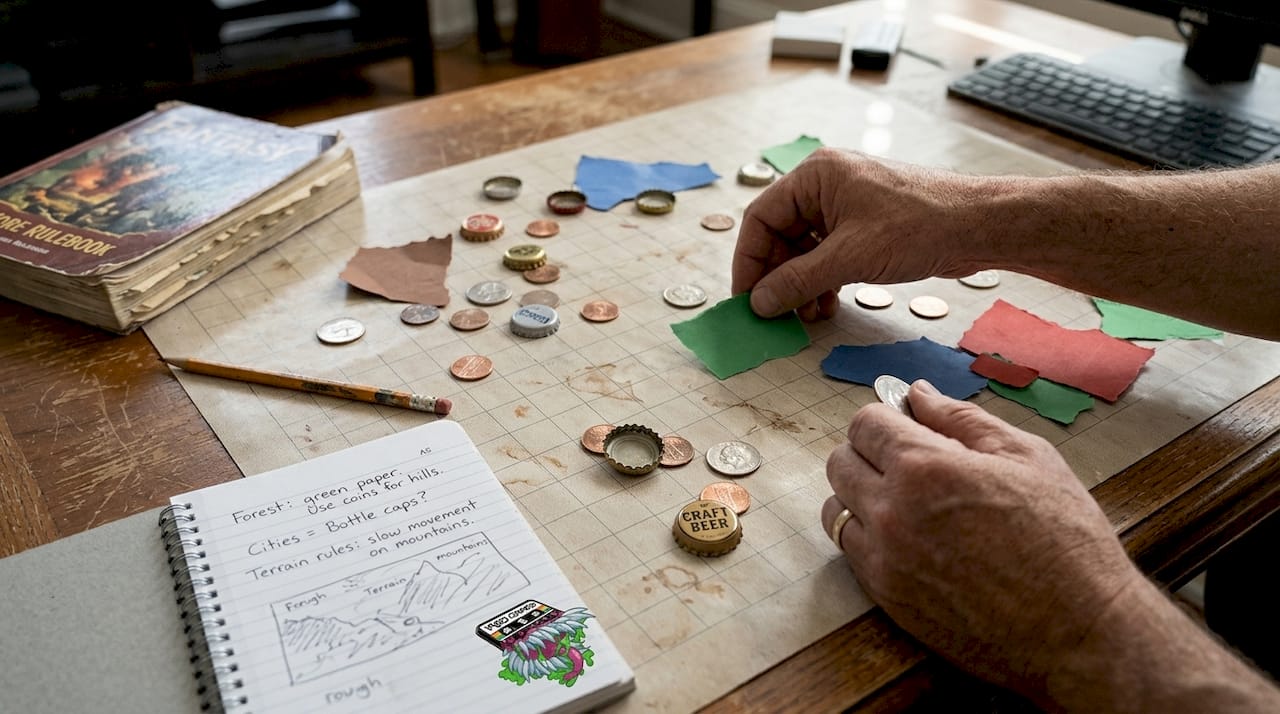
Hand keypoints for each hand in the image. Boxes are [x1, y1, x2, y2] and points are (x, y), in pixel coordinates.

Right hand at [732, 149, 985, 318]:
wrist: (978, 226)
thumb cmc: (920, 225)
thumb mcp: (850, 257)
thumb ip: (798, 280)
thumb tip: (760, 302)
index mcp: (815, 176)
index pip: (761, 218)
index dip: (749, 260)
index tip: (746, 298)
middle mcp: (826, 186)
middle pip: (781, 235)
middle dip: (777, 277)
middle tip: (773, 313)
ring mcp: (846, 206)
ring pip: (804, 249)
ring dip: (800, 284)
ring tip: (804, 316)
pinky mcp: (864, 226)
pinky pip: (827, 255)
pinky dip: (822, 282)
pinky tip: (825, 306)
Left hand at [820, 380, 1144, 698]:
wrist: (1079, 633)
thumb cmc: (1065, 539)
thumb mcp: (1027, 457)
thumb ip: (962, 419)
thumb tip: (919, 393)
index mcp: (925, 468)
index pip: (866, 424)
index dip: (886, 417)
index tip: (908, 425)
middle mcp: (891, 511)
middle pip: (841, 462)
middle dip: (869, 452)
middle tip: (911, 462)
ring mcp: (883, 558)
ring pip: (836, 508)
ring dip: (860, 495)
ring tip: (908, 502)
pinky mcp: (885, 597)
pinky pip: (850, 551)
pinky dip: (867, 536)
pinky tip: (908, 538)